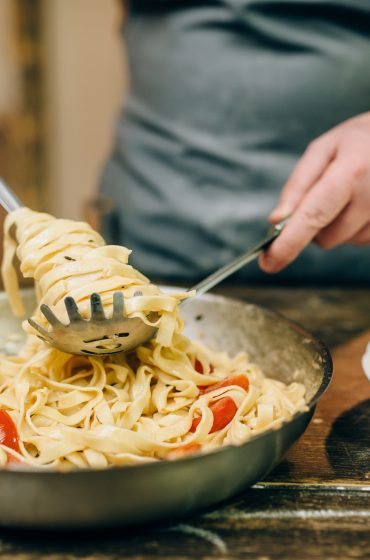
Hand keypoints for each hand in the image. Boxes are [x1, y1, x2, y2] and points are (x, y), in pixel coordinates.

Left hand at [259, 112, 369, 272]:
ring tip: (351, 193)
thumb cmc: (357, 142)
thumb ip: (298, 186)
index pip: (313, 216)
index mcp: (352, 172)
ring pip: (343, 241)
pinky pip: (361, 240)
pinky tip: (363, 202)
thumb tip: (276, 222)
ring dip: (336, 226)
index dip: (288, 244)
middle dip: (313, 226)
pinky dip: (354, 227)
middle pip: (325, 238)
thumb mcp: (323, 150)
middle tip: (323, 195)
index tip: (268, 263)